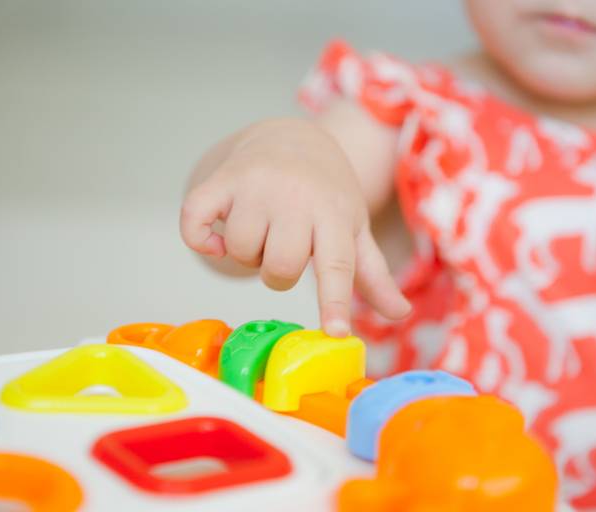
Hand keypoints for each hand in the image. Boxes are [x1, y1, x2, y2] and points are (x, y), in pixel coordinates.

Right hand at [181, 118, 410, 336]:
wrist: (292, 139)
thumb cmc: (326, 194)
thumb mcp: (353, 229)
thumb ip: (372, 273)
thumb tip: (400, 314)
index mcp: (334, 215)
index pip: (337, 265)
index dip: (334, 302)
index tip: (335, 332)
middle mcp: (296, 197)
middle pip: (280, 267)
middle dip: (277, 274)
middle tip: (283, 251)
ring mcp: (255, 186)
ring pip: (239, 249)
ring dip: (246, 254)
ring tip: (260, 233)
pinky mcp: (220, 180)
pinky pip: (195, 222)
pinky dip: (200, 240)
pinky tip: (216, 235)